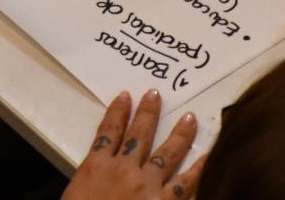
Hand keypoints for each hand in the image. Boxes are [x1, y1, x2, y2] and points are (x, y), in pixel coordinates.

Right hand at [63, 90, 205, 199]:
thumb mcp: (76, 193)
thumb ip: (89, 179)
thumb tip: (100, 173)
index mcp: (96, 167)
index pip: (107, 133)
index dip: (117, 113)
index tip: (125, 96)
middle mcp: (123, 169)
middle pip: (138, 136)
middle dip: (148, 114)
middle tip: (156, 95)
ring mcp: (146, 185)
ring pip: (166, 153)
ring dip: (179, 134)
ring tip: (190, 118)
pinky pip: (185, 184)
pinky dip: (198, 170)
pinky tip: (208, 157)